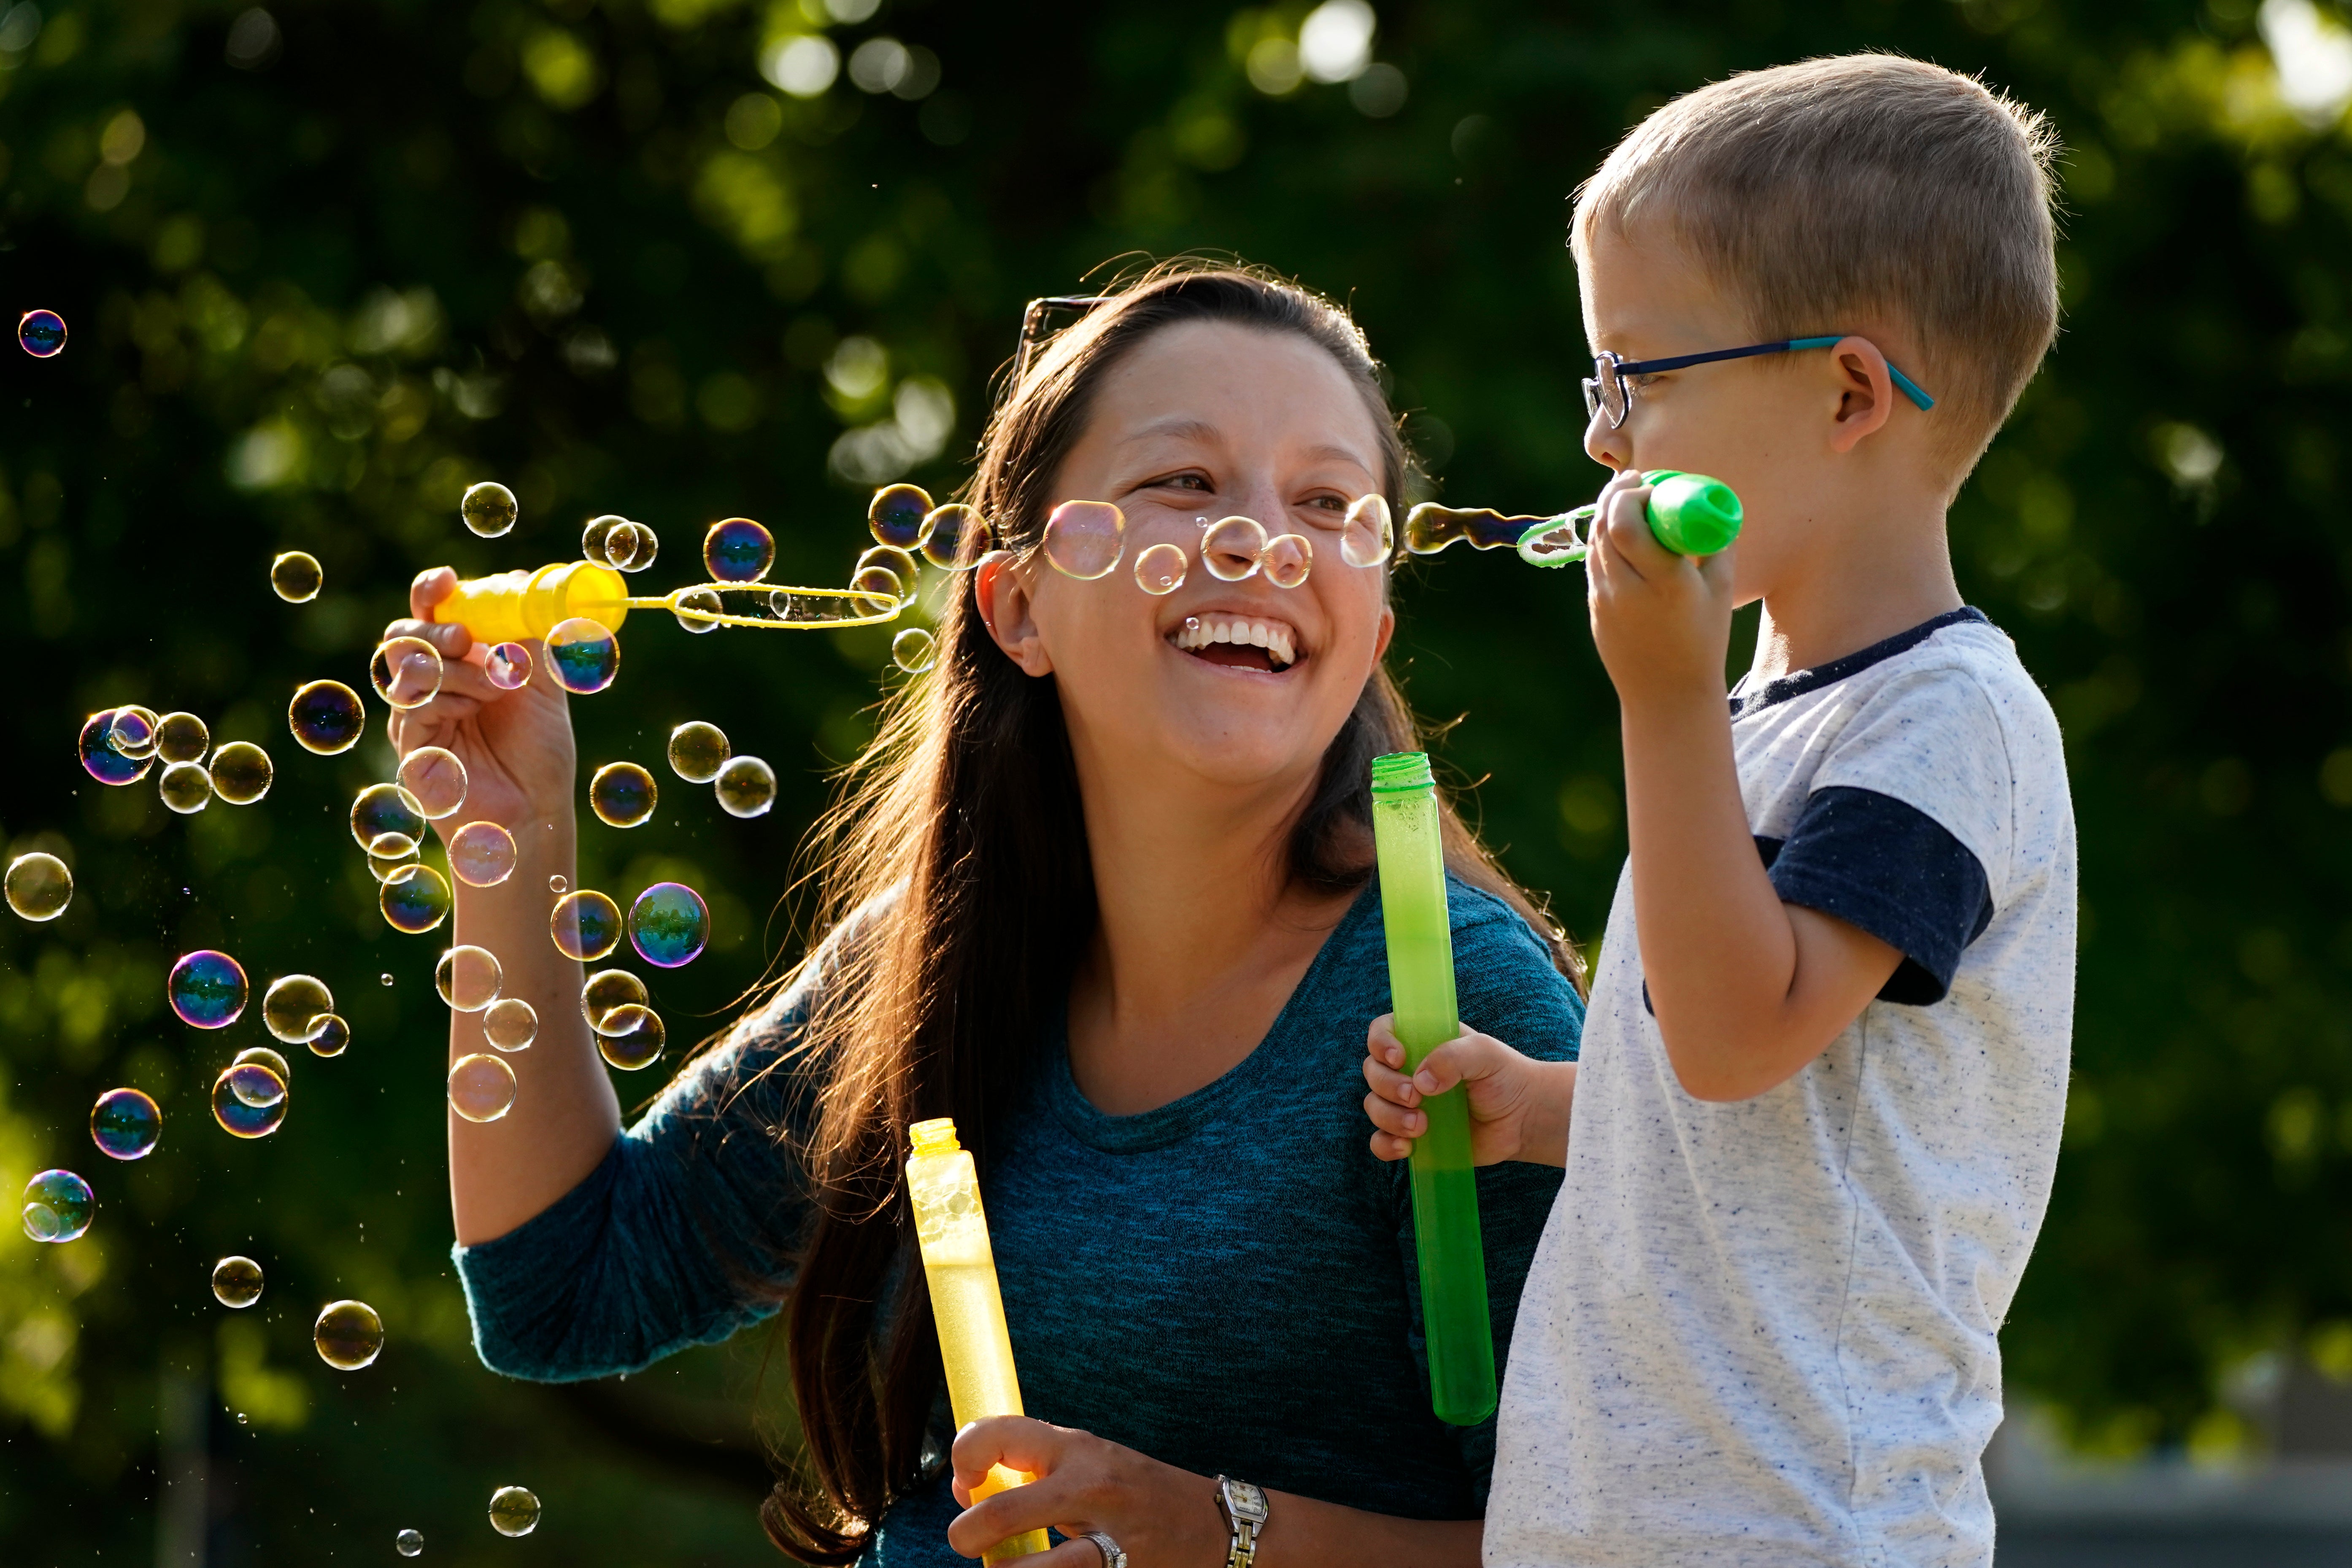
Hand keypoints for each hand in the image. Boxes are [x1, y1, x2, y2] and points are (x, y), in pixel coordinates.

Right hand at [382, 568, 577, 837]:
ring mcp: (414, 716)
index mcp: (458, 663)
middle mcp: (429, 686)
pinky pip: (412, 706)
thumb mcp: (542, 684)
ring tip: (496, 688)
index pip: (429, 615)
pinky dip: (448, 699)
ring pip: (408, 667)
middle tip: (472, 641)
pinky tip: (475, 712)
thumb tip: (515, 581)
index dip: (430, 592)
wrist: (538, 811)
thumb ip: (526, 638)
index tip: (446, 580)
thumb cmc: (539, 753)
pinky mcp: (409, 747)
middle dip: (437, 630)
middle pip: (402, 635)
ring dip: (456, 669)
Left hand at [947, 1417, 1224, 1567]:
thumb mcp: (1089, 1463)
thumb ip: (1035, 1468)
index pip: (997, 1434)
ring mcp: (1108, 1537)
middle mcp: (1089, 1486)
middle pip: (1001, 1513)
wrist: (1216, 1527)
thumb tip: (967, 1492)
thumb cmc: (1136, 1494)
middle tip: (967, 1543)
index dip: (964, 1457)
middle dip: (967, 1536)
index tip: (965, 1484)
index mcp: (1075, 1448)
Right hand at [1361, 1014, 1572, 1167]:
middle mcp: (1408, 1071)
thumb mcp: (1484, 1054)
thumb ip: (1452, 1057)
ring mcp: (1407, 1105)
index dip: (1381, 1043)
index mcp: (1421, 1042)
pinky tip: (1407, 1147)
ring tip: (1421, 1126)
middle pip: (1373, 1072)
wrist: (1522, 1119)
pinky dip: (1386, 1145)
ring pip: (1374, 1106)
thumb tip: (1420, 1083)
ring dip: (1389, 1117)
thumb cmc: (1505, 1077)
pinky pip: (1381, 1141)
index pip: (1383, 1032)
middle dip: (1387, 1086)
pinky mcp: (1411, 1136)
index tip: (1398, 1058)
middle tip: (1416, 1098)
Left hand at [1585, 467, 1737, 709]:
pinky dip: (1606, 541)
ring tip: (1628, 502)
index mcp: (1664, 582)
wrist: (1667, 694)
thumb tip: (1712, 505)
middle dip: (1616, 495)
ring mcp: (1604, 600)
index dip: (1631, 494)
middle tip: (1633, 482)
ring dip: (1609, 515)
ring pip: (1595, 542)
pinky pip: (1595, 563)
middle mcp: (1626, 589)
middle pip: (1604, 525)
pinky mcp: (1594, 609)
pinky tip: (1623, 536)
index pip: (1626, 523)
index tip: (1648, 482)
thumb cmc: (1704, 639)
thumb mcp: (1722, 590)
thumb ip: (1717, 544)